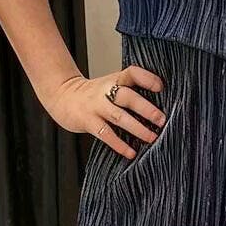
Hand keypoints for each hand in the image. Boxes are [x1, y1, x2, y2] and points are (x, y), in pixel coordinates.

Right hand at [47, 65, 165, 158]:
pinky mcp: (88, 121)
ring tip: (152, 138)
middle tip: (162, 120)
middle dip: (146, 109)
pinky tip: (131, 152)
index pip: (132, 73)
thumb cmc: (94, 95)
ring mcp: (97, 107)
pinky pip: (106, 134)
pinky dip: (119, 144)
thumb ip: (130, 91)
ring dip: (137, 128)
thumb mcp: (111, 85)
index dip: (146, 78)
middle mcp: (106, 91)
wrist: (63, 96)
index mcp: (115, 80)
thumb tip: (158, 109)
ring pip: (119, 117)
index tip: (161, 87)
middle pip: (128, 97)